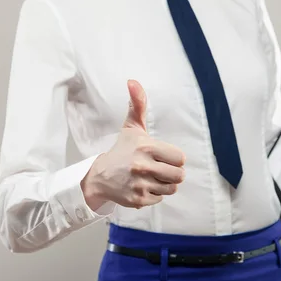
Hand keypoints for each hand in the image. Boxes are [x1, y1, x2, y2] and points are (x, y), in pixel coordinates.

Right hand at [82, 80, 185, 209]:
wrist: (99, 176)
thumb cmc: (122, 150)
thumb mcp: (132, 127)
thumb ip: (137, 104)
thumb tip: (133, 81)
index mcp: (146, 147)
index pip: (180, 158)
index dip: (174, 158)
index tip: (162, 156)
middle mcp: (143, 166)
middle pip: (179, 175)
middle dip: (172, 172)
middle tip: (159, 168)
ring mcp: (140, 184)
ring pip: (171, 188)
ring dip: (164, 183)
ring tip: (150, 177)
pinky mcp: (138, 200)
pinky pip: (160, 198)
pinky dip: (154, 194)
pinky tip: (142, 186)